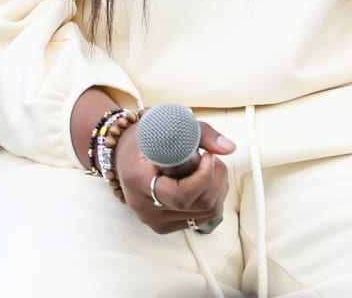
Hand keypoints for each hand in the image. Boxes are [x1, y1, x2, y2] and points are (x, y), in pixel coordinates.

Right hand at [113, 120, 232, 234]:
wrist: (123, 154)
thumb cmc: (144, 138)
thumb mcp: (168, 125)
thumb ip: (201, 133)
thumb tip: (228, 148)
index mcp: (138, 180)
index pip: (181, 194)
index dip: (203, 177)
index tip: (207, 156)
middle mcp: (143, 206)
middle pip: (198, 205)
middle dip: (215, 180)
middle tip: (211, 158)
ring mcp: (153, 220)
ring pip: (205, 214)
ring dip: (216, 189)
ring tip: (207, 168)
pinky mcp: (162, 226)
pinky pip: (199, 220)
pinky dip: (210, 200)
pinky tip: (202, 183)